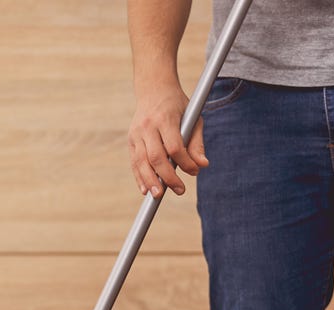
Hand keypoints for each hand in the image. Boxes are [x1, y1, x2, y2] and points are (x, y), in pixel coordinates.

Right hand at [128, 82, 206, 197]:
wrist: (153, 89)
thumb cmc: (177, 106)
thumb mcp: (193, 118)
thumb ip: (197, 143)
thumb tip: (202, 165)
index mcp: (165, 119)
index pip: (174, 146)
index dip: (184, 162)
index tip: (194, 172)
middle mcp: (147, 126)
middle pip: (156, 157)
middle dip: (167, 177)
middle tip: (180, 190)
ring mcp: (136, 133)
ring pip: (141, 162)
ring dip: (150, 181)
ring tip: (159, 195)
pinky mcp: (131, 140)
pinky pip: (134, 162)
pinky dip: (139, 177)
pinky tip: (145, 190)